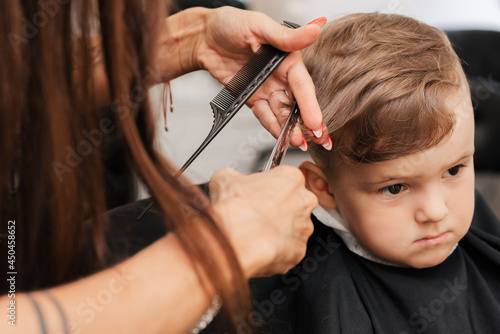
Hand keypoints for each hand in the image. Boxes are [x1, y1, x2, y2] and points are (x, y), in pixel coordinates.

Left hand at [154, 7, 331, 149]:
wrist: (204, 37)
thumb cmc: (231, 24)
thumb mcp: (259, 26)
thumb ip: (287, 36)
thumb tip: (315, 29)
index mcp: (288, 59)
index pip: (302, 85)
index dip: (310, 105)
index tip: (315, 122)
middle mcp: (280, 76)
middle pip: (297, 103)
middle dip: (308, 123)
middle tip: (318, 139)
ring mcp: (267, 89)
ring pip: (282, 113)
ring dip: (291, 129)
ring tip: (299, 143)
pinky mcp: (252, 99)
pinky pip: (264, 116)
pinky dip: (272, 128)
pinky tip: (282, 139)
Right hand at [209, 166, 316, 277]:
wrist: (237, 238)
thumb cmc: (236, 208)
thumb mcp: (224, 178)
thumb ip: (233, 176)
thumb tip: (228, 179)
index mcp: (291, 177)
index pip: (285, 178)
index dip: (269, 186)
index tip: (258, 192)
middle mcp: (303, 200)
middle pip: (294, 201)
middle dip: (278, 206)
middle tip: (257, 211)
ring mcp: (304, 226)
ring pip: (294, 226)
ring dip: (279, 227)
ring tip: (257, 230)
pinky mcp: (300, 249)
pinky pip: (290, 246)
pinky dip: (278, 247)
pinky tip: (262, 244)